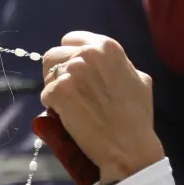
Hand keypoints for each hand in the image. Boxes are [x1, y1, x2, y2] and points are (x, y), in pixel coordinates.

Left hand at [41, 32, 163, 184]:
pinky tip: (65, 115)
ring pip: (47, 74)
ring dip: (52, 88)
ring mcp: (71, 72)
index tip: (70, 71)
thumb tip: (106, 64)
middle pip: (54, 55)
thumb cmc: (136, 117)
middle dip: (56, 72)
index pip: (71, 39)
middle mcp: (87, 54)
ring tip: (67, 104)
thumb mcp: (138, 79)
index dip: (68, 56)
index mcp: (107, 46)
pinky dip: (51, 106)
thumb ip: (118, 66)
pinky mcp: (58, 92)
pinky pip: (45, 95)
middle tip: (65, 91)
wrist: (128, 145)